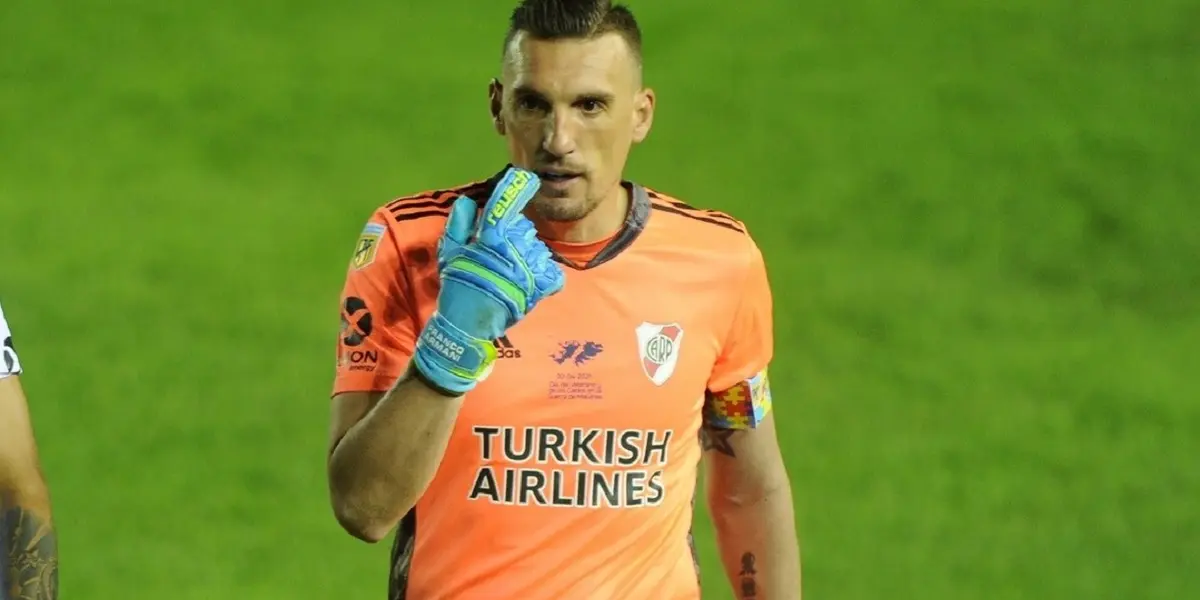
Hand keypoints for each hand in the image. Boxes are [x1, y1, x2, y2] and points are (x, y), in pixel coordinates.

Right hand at [412, 167, 564, 393]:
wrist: (468, 324)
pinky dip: (544, 276)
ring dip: (527, 257)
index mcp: (490, 238)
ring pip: (537, 248)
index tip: (527, 178)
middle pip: (523, 227)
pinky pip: (552, 272)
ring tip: (511, 274)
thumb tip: (468, 202)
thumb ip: (459, 226)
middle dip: (514, 236)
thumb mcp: (450, 254)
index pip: (503, 206)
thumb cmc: (458, 285)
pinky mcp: (540, 286)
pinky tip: (530, 283)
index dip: (515, 189)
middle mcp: (513, 248)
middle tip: (499, 255)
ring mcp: (529, 267)